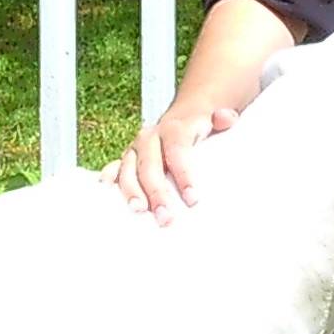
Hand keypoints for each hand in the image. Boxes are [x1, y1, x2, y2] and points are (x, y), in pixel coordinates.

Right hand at [113, 102, 234, 222]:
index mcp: (174, 130)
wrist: (183, 116)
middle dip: (156, 192)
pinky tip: (106, 191)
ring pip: (128, 169)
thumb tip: (227, 117)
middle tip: (165, 217)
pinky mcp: (127, 159)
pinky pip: (114, 168)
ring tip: (139, 211)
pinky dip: (109, 177)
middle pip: (150, 166)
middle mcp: (150, 138)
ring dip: (131, 191)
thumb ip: (222, 118)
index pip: (177, 151)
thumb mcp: (214, 120)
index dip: (183, 175)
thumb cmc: (200, 128)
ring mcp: (136, 149)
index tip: (192, 200)